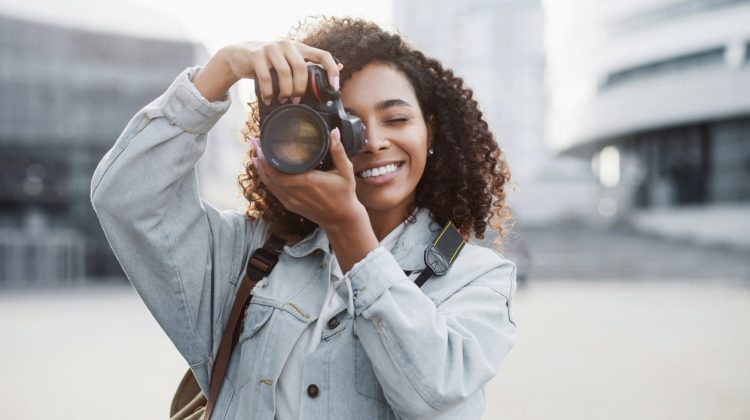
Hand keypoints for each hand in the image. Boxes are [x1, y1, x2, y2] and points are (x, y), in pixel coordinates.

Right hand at [193, 40, 341, 102]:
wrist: (240, 56)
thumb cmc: (269, 62)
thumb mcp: (290, 61)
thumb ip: (310, 64)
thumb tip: (339, 67)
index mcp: (299, 48)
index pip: (322, 55)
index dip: (331, 70)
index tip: (334, 87)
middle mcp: (287, 45)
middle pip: (301, 68)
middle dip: (300, 88)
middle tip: (296, 100)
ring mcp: (271, 49)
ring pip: (285, 72)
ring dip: (285, 91)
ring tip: (283, 100)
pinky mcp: (256, 55)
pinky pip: (266, 77)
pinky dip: (269, 92)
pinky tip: (268, 99)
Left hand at [251, 127, 366, 230]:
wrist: (342, 220)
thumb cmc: (345, 195)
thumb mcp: (346, 171)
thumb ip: (338, 151)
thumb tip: (334, 132)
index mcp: (307, 182)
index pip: (279, 172)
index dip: (267, 159)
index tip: (262, 144)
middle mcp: (296, 192)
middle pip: (270, 176)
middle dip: (260, 159)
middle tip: (255, 143)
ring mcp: (292, 200)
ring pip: (270, 184)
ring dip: (261, 169)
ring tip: (254, 154)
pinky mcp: (291, 205)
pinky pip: (274, 191)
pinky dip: (266, 180)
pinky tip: (263, 171)